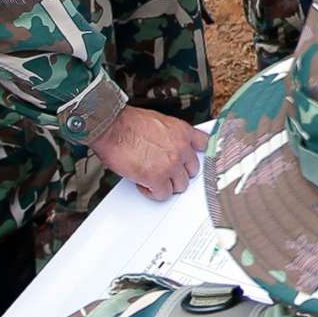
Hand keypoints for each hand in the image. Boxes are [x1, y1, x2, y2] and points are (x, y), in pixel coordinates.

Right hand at [92, 106, 206, 199]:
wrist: (112, 127)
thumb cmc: (127, 123)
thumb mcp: (158, 122)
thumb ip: (171, 136)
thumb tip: (170, 147)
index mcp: (183, 132)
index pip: (205, 145)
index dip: (198, 156)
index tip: (193, 161)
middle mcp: (181, 148)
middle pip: (193, 170)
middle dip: (179, 173)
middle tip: (164, 172)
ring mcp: (171, 164)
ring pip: (180, 185)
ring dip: (167, 185)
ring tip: (152, 178)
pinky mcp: (157, 178)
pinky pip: (163, 194)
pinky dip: (153, 192)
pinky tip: (144, 183)